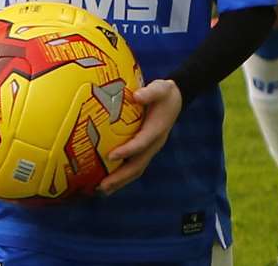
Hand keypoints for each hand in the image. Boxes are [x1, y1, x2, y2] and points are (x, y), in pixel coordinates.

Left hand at [95, 79, 180, 194]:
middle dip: (120, 177)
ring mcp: (150, 149)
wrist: (176, 100)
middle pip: (137, 165)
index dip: (128, 150)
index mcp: (157, 130)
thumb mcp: (161, 88)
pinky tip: (107, 181)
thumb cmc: (164, 94)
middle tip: (102, 186)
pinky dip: (122, 176)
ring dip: (120, 182)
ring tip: (101, 190)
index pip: (142, 143)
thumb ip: (150, 92)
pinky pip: (134, 166)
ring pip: (136, 170)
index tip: (111, 155)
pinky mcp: (145, 150)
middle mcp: (154, 144)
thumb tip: (136, 96)